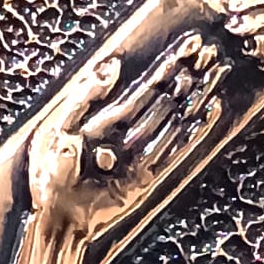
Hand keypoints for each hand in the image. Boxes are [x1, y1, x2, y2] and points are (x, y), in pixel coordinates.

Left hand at [27, 31, 229, 239]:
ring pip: (171, 122)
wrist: (55, 217)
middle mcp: (123, 137)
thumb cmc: (49, 177)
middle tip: (209, 53)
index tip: (185, 47)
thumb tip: (110, 66)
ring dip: (193, 99)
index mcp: (102, 122)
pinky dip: (191, 134)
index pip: (140, 90)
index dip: (163, 68)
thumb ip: (84, 96)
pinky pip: (172, 152)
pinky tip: (206, 114)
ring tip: (215, 76)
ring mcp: (136, 158)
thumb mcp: (58, 126)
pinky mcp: (145, 178)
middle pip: (161, 102)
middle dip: (185, 78)